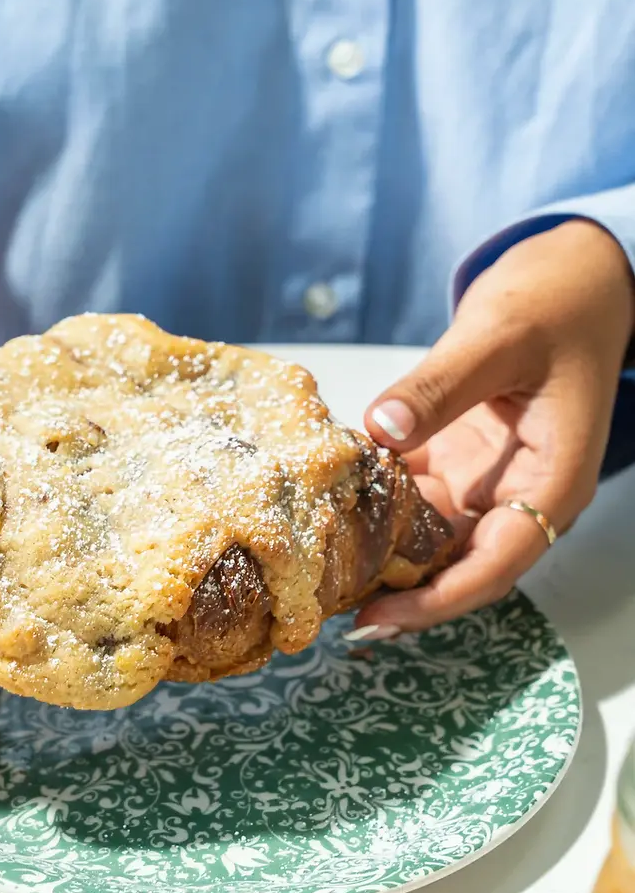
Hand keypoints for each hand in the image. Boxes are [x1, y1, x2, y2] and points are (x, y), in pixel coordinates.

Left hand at [356, 218, 634, 634]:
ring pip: (431, 536)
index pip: (495, 565)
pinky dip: (375, 502)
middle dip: (400, 591)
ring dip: (382, 551)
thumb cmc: (558, 302)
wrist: (574, 273)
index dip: (437, 600)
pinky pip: (414, 495)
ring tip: (320, 567)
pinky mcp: (459, 457)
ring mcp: (488, 477)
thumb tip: (382, 429)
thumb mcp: (499, 337)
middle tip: (330, 606)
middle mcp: (520, 491)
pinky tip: (328, 505)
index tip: (381, 619)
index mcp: (551, 481)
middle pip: (460, 565)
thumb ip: (441, 385)